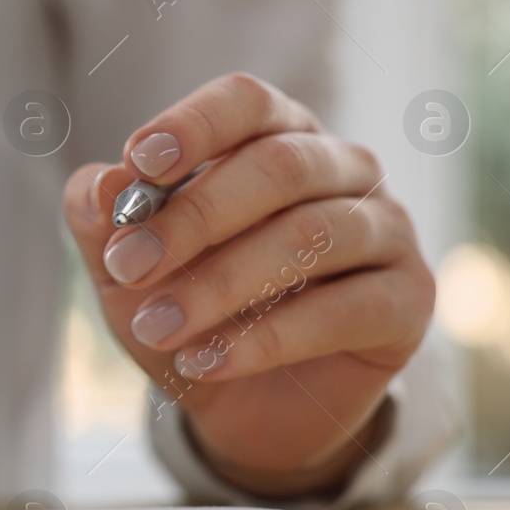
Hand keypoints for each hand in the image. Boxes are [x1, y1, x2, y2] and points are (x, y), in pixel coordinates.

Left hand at [63, 74, 434, 498]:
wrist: (243, 407)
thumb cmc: (190, 310)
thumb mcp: (127, 272)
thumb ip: (104, 222)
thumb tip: (101, 184)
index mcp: (277, 137)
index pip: (246, 103)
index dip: (196, 124)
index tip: (138, 160)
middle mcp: (344, 169)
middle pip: (279, 166)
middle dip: (193, 218)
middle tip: (130, 267)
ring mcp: (387, 229)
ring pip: (313, 235)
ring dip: (222, 285)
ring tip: (157, 329)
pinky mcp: (408, 301)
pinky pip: (345, 308)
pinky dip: (266, 339)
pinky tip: (205, 362)